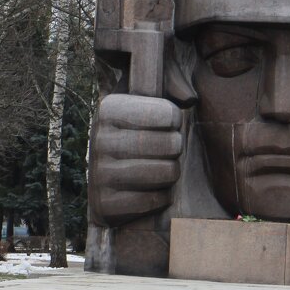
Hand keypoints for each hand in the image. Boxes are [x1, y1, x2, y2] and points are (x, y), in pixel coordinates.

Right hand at [90, 94, 182, 226]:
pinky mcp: (105, 204)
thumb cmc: (136, 134)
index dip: (175, 121)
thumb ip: (170, 85)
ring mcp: (99, 173)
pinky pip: (153, 200)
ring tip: (159, 167)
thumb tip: (190, 98)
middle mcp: (99, 139)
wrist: (105, 179)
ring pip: (166, 173)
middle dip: (176, 149)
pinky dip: (160, 197)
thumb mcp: (146, 102)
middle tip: (165, 149)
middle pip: (171, 144)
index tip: (165, 124)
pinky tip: (149, 189)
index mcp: (109, 109)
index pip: (168, 114)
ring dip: (170, 173)